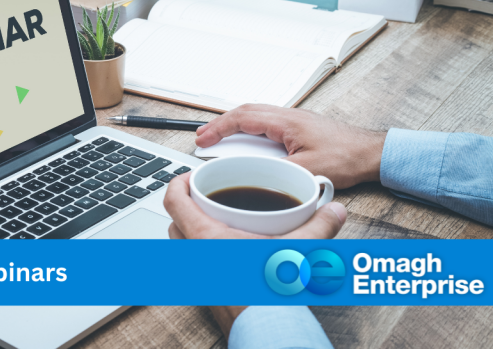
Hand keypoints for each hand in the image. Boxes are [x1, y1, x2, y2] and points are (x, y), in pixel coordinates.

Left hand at [163, 173, 346, 338]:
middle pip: (173, 222)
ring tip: (216, 223)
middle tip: (206, 199)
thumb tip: (334, 210)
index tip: (191, 177)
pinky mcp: (203, 292)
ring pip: (180, 245)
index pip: (174, 201)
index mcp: (205, 238)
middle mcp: (193, 256)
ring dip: (191, 230)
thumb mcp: (297, 251)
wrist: (267, 331)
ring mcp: (195, 276)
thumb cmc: (271, 294)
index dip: (178, 183)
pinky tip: (225, 253)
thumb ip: (319, 226)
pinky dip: (201, 253)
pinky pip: (192, 265)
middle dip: (186, 207)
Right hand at [195, 104, 385, 188]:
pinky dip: (249, 128)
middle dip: (220, 123)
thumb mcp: (308, 170)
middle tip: (203, 136)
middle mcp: (288, 115)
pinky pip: (266, 121)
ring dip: (234, 124)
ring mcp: (294, 119)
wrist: (371, 152)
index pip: (243, 118)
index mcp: (286, 122)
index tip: (203, 138)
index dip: (218, 127)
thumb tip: (255, 175)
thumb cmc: (347, 156)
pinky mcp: (299, 127)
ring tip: (220, 137)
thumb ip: (279, 172)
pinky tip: (247, 140)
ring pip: (255, 114)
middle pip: (245, 111)